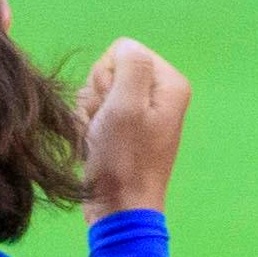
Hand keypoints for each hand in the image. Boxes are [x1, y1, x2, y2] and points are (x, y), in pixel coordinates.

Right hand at [75, 40, 190, 216]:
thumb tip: (125, 48)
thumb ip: (130, 64)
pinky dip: (88, 127)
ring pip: (97, 91)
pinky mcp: (125, 129)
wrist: (118, 208)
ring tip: (101, 138)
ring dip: (90, 113)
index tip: (112, 108)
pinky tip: (96, 145)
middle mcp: (159, 94)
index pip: (122, 50)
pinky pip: (95, 111)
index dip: (106, 76)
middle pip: (108, 70)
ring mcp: (141, 113)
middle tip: (105, 126)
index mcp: (169, 83)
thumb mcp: (127, 105)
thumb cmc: (123, 161)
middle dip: (98, 96)